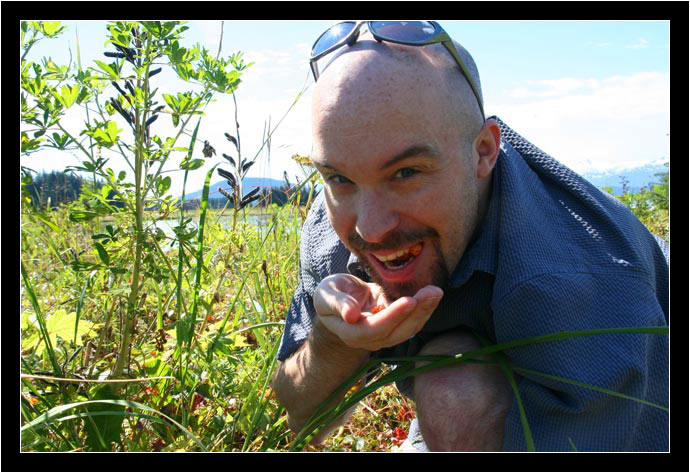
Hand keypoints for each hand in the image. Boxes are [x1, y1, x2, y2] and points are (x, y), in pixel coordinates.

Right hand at [313, 274, 442, 351]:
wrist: (340, 301)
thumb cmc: (330, 295)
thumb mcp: (326, 294)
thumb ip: (337, 303)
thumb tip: (351, 315)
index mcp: (351, 332)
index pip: (374, 328)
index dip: (392, 316)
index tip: (409, 300)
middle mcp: (370, 340)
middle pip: (397, 332)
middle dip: (417, 313)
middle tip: (433, 291)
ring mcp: (385, 336)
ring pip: (409, 329)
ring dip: (425, 311)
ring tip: (436, 291)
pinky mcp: (396, 327)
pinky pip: (412, 322)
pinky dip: (424, 309)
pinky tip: (432, 294)